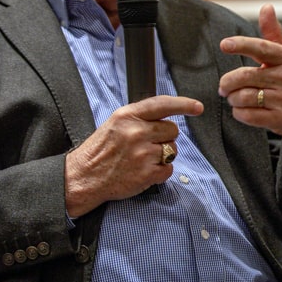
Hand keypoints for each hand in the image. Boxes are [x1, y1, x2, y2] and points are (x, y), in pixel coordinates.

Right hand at [64, 95, 202, 216]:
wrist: (84, 177)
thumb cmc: (100, 151)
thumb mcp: (115, 123)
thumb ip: (139, 117)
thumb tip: (165, 117)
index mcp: (127, 116)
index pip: (162, 104)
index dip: (184, 104)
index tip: (197, 107)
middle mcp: (136, 132)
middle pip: (172, 130)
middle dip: (164, 137)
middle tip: (146, 145)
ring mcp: (143, 154)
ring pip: (173, 150)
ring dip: (163, 155)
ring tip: (141, 159)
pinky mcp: (147, 174)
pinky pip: (169, 169)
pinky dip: (160, 172)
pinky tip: (143, 171)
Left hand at [218, 4, 281, 147]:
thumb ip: (273, 34)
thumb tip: (266, 7)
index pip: (262, 48)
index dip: (241, 45)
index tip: (224, 45)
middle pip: (244, 76)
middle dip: (227, 83)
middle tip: (224, 87)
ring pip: (243, 97)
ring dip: (232, 99)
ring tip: (234, 98)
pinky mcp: (281, 119)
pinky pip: (248, 115)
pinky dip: (239, 113)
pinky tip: (242, 110)